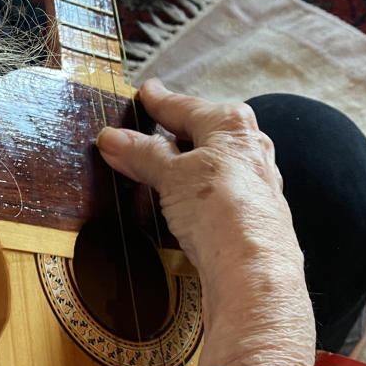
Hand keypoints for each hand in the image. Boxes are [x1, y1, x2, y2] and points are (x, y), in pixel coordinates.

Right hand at [96, 79, 315, 365]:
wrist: (254, 274)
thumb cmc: (222, 211)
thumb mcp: (171, 174)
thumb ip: (142, 153)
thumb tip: (111, 137)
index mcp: (232, 126)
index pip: (185, 106)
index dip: (159, 100)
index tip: (145, 92)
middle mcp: (249, 150)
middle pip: (201, 135)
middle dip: (170, 135)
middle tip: (140, 133)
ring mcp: (253, 187)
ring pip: (208, 167)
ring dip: (178, 170)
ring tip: (148, 174)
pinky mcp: (248, 220)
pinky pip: (212, 198)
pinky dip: (190, 198)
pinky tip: (176, 208)